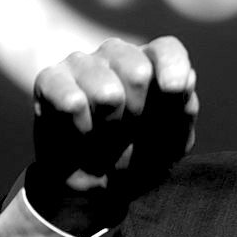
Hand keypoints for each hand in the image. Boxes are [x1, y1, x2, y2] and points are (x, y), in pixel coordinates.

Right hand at [26, 37, 198, 234]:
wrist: (94, 186)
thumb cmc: (138, 157)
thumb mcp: (172, 145)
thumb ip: (183, 113)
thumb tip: (186, 78)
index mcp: (151, 64)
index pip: (166, 49)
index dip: (172, 69)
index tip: (173, 91)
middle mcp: (117, 55)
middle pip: (138, 71)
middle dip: (140, 114)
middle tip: (129, 129)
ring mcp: (82, 63)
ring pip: (107, 92)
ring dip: (110, 127)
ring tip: (104, 134)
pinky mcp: (50, 79)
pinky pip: (72, 102)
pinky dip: (82, 129)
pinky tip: (80, 133)